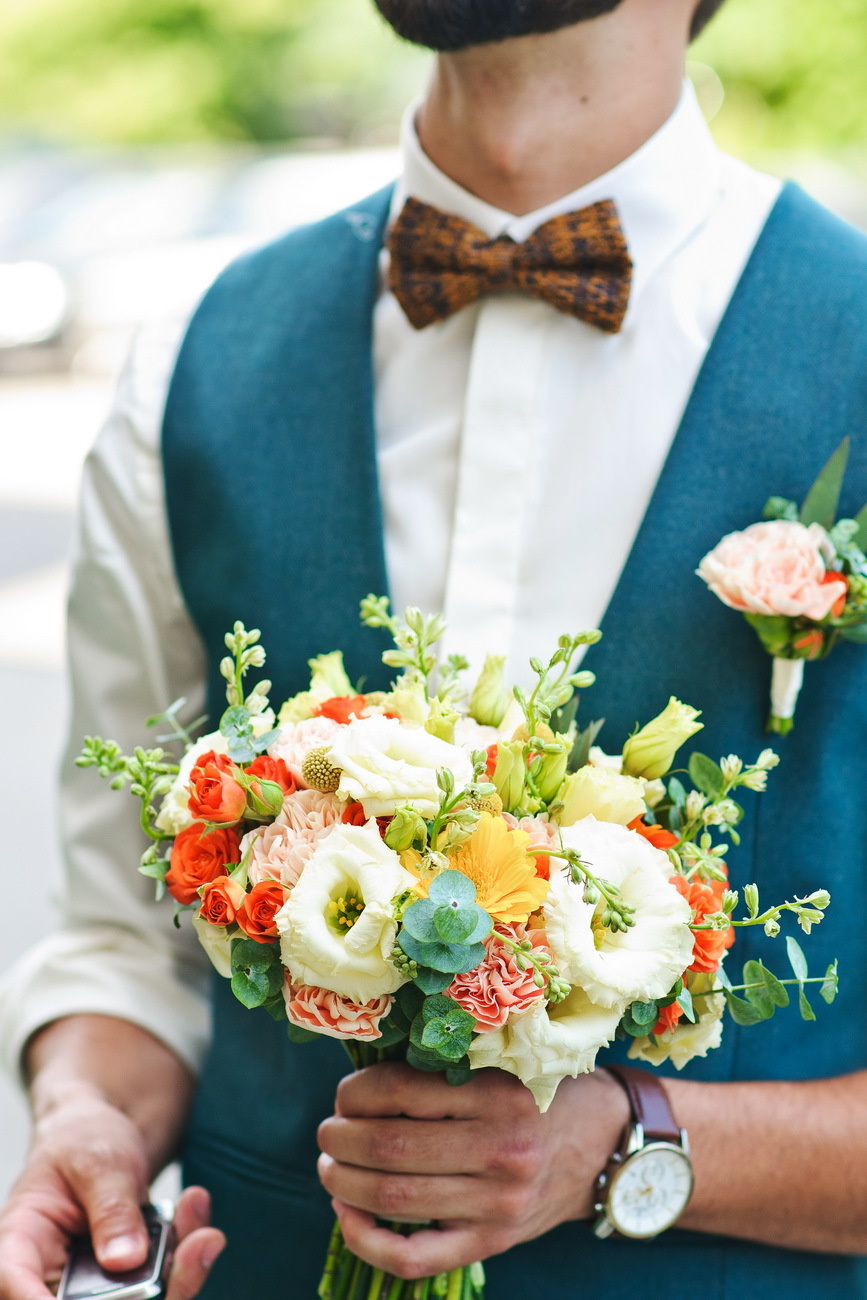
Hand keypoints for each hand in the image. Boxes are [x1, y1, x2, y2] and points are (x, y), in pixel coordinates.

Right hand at [0, 1087, 224, 1299]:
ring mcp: (92, 1282)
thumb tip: (125, 1260)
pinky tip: (196, 1209)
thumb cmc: (83, 1137)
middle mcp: (52, 1274)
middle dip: (145, 1295)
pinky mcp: (127, 1280)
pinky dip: (185, 1255)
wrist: (104, 1129)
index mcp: (23, 1241)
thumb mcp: (97, 1160)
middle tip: (192, 1251)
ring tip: (201, 1224)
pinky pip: (161, 1285)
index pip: (17, 1285)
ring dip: (178, 1274)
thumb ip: (111, 1208)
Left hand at [317, 1063, 627, 1279]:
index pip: (401, 1092)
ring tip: (330, 1165)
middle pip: (389, 1149)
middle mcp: (503, 1151)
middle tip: (328, 1130)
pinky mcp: (491, 1243)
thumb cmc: (540, 1091)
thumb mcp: (503, 1062)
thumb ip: (444, 1067)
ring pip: (394, 1201)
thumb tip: (360, 1075)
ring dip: (343, 1182)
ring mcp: (497, 1206)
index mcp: (500, 1094)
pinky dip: (367, 1242)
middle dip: (340, 1138)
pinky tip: (348, 1215)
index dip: (356, 1093)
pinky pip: (413, 1258)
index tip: (345, 1093)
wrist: (602, 1143)